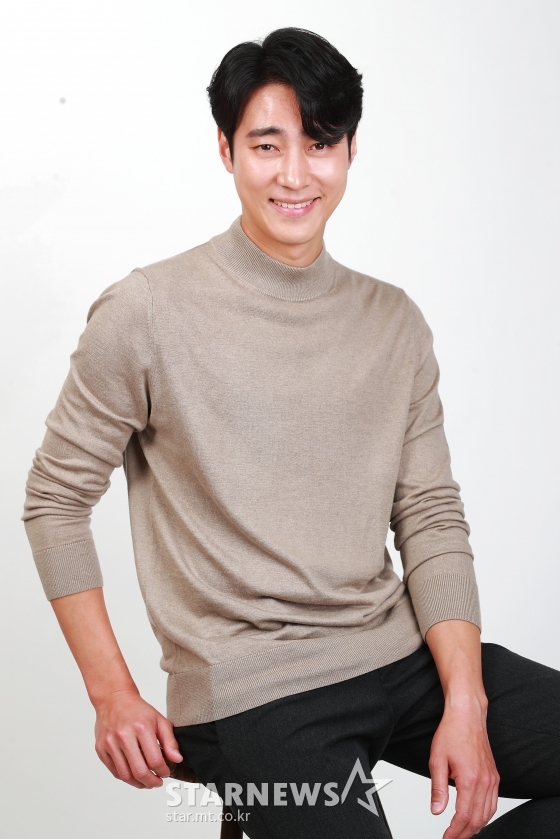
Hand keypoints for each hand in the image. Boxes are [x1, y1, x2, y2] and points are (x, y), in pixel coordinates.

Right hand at [94, 688, 182, 788]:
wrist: (114, 699)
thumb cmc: (137, 710)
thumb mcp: (159, 720)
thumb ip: (170, 741)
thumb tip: (177, 759)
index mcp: (141, 727)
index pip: (154, 760)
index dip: (163, 771)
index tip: (166, 773)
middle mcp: (123, 736)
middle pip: (139, 771)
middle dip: (151, 782)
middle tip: (157, 782)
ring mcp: (110, 743)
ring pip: (125, 775)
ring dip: (138, 783)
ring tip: (146, 782)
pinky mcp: (101, 749)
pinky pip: (115, 771)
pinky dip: (126, 778)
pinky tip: (134, 775)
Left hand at [429, 698, 499, 837]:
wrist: (466, 716)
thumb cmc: (452, 732)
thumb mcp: (437, 760)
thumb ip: (437, 788)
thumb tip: (436, 810)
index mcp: (469, 779)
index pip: (463, 816)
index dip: (454, 831)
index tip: (447, 837)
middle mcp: (485, 781)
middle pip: (477, 819)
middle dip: (464, 833)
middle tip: (452, 838)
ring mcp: (492, 779)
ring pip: (488, 814)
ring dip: (476, 827)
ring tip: (462, 832)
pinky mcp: (494, 776)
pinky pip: (493, 803)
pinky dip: (485, 815)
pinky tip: (476, 818)